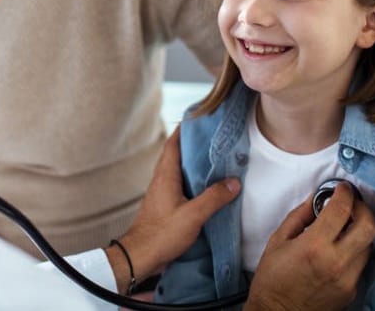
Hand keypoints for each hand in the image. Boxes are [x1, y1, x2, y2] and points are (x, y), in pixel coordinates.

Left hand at [111, 129, 240, 291]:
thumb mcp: (193, 216)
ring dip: (193, 162)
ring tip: (214, 158)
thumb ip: (213, 198)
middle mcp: (161, 180)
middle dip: (193, 143)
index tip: (200, 118)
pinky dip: (192, 179)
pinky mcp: (164, 205)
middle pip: (176, 154)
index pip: (174, 144)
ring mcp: (161, 192)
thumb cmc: (161, 234)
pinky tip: (205, 186)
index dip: (185, 129)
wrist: (140, 257)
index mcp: (166, 176)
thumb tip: (234, 181)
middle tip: (213, 136)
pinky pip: (180, 184)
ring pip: (178, 169)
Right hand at [246, 183, 374, 310]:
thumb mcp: (278, 241)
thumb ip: (299, 216)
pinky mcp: (351, 290)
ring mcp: (347, 279)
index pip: (341, 210)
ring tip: (345, 226)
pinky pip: (361, 263)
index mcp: (314, 246)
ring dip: (360, 230)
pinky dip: (354, 250)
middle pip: (368, 226)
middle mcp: (336, 262)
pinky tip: (339, 248)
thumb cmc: (272, 279)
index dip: (344, 193)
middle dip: (363, 208)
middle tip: (352, 203)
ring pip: (369, 245)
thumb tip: (316, 198)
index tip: (342, 188)